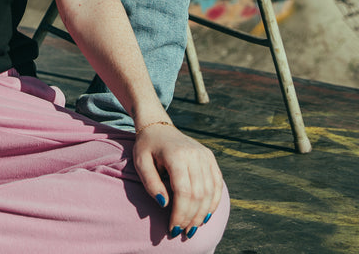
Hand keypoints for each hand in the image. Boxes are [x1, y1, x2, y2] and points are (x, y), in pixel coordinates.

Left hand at [132, 123, 223, 238]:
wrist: (158, 126)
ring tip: (192, 227)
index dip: (180, 213)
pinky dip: (213, 202)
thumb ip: (151, 183)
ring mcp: (205, 155)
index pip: (183, 191)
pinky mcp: (210, 158)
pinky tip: (205, 215)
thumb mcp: (141, 163)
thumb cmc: (147, 147)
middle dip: (191, 217)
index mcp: (176, 155)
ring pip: (210, 191)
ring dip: (202, 213)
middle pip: (198, 194)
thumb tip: (164, 204)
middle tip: (182, 231)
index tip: (172, 228)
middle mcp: (194, 154)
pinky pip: (217, 184)